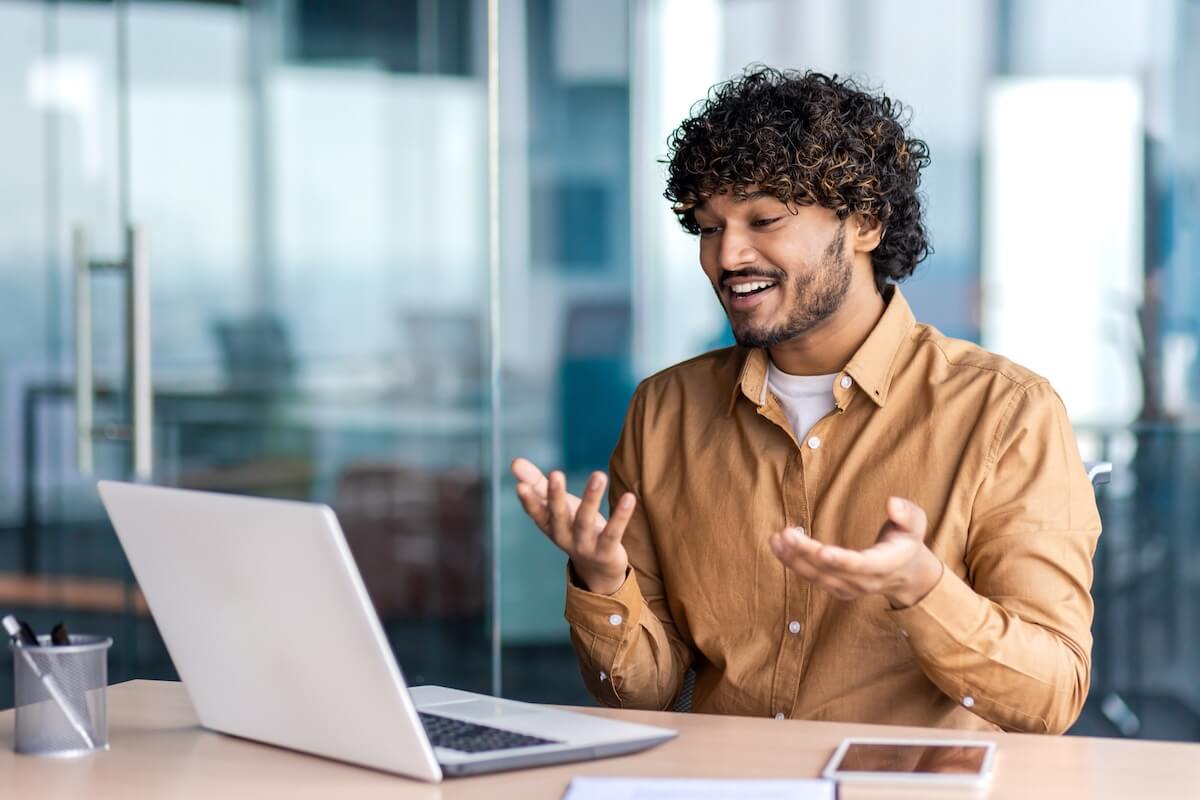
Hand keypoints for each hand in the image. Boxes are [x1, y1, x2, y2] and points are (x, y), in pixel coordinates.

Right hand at [511, 458, 635, 594]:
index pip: (536, 512)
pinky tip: (629, 497)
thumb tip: (514, 462)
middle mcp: (563, 537)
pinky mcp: (606, 551)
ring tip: (599, 474)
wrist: (598, 570)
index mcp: (549, 525)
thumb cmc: (573, 527)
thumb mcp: (556, 506)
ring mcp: (584, 546)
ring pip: (585, 522)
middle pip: (558, 516)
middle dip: (555, 496)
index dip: (529, 500)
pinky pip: (613, 533)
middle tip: (555, 474)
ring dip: (591, 498)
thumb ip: (537, 483)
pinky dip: (620, 516)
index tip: (520, 485)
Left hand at [768, 496, 943, 607]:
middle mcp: (865, 581)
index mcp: (886, 564)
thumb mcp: (916, 524)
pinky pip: (812, 578)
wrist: (906, 574)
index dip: (843, 560)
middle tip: (786, 534)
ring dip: (794, 559)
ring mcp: (849, 588)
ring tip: (775, 539)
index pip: (862, 565)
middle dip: (807, 554)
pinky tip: (778, 546)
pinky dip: (793, 563)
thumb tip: (892, 503)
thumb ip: (906, 514)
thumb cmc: (907, 541)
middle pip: (832, 571)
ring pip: (818, 577)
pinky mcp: (836, 588)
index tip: (823, 552)